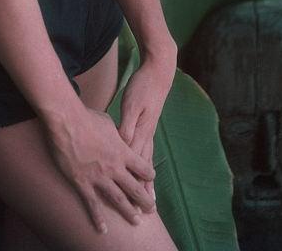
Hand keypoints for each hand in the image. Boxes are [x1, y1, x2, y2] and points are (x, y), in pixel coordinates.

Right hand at [45, 103, 155, 233]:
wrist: (67, 121)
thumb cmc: (88, 117)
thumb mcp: (108, 122)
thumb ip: (116, 133)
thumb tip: (119, 134)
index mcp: (122, 151)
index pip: (143, 167)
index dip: (148, 174)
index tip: (150, 179)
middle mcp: (114, 167)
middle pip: (135, 188)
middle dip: (144, 200)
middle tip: (151, 209)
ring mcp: (99, 177)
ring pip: (118, 199)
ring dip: (128, 212)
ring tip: (136, 221)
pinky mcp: (83, 183)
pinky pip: (92, 204)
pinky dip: (98, 218)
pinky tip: (102, 229)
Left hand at [118, 54, 175, 202]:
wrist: (158, 72)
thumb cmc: (143, 86)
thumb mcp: (132, 104)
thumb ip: (128, 125)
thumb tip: (123, 145)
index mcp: (142, 131)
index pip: (136, 162)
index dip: (133, 182)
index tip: (131, 199)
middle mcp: (147, 134)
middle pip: (143, 167)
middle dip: (143, 188)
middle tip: (146, 209)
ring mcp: (150, 130)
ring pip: (147, 161)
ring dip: (147, 180)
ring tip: (151, 197)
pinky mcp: (149, 124)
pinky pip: (147, 149)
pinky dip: (146, 163)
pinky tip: (146, 170)